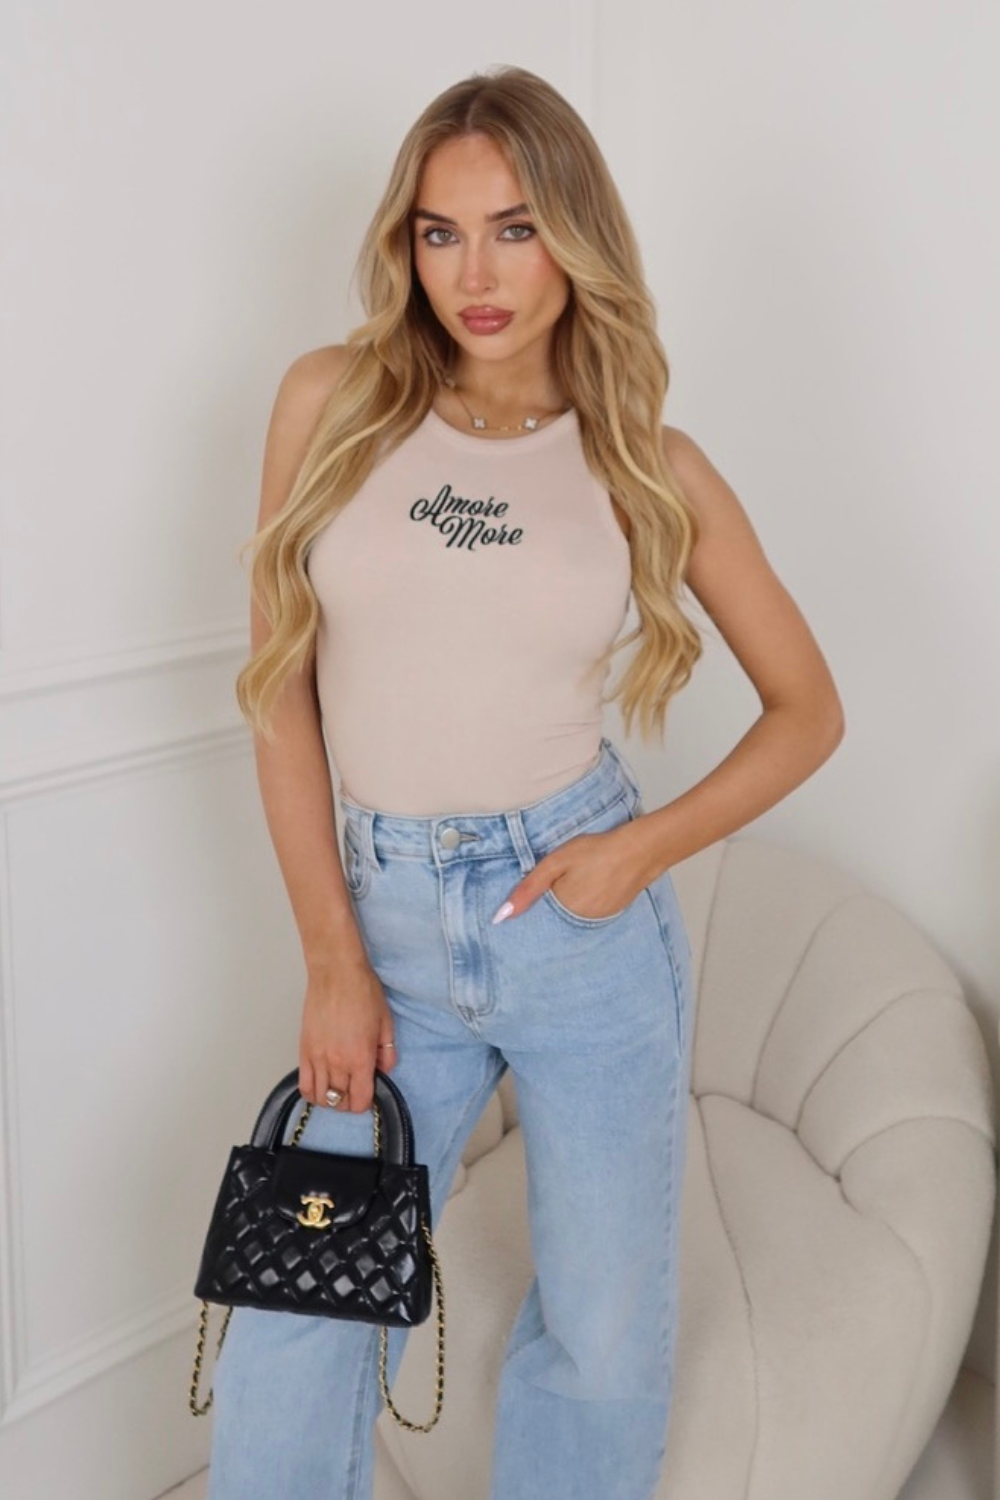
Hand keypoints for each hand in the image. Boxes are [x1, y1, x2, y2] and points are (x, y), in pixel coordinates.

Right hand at [299, 954, 397, 1113]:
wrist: (336, 973)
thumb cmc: (362, 992)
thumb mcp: (386, 1023)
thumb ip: (387, 1052)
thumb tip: (383, 1069)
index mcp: (361, 1058)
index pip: (360, 1100)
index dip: (366, 1103)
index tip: (369, 1094)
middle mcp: (337, 1063)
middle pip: (340, 1102)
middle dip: (350, 1102)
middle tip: (355, 1090)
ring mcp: (318, 1058)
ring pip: (321, 1098)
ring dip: (331, 1100)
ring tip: (338, 1089)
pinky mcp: (304, 1050)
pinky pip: (304, 1084)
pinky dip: (312, 1092)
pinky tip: (321, 1086)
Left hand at [491, 823, 649, 923]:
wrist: (640, 850)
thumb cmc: (597, 851)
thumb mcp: (555, 863)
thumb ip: (528, 890)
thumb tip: (501, 916)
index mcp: (563, 912)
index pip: (537, 922)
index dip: (532, 911)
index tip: (531, 900)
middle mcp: (580, 923)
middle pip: (555, 921)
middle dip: (550, 908)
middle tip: (560, 882)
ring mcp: (598, 921)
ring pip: (572, 918)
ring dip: (568, 907)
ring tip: (577, 881)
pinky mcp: (612, 914)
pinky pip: (589, 915)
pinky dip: (585, 904)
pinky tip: (590, 886)